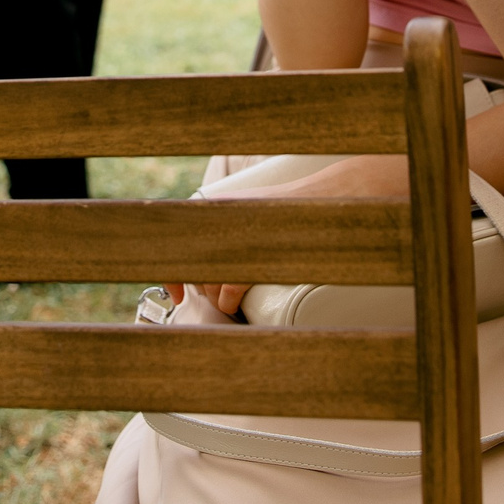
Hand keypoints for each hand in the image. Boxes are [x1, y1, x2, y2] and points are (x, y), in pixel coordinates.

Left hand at [176, 158, 410, 313]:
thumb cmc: (294, 211)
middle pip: (194, 263)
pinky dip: (228, 298)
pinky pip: (229, 284)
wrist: (331, 200)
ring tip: (229, 298)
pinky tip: (233, 303)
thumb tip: (205, 262)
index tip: (176, 295)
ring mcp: (239, 232)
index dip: (172, 273)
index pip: (176, 241)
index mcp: (219, 205)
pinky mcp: (257, 250)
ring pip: (209, 276)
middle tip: (217, 294)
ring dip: (215, 294)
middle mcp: (222, 215)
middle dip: (201, 285)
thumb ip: (228, 229)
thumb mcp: (253, 213)